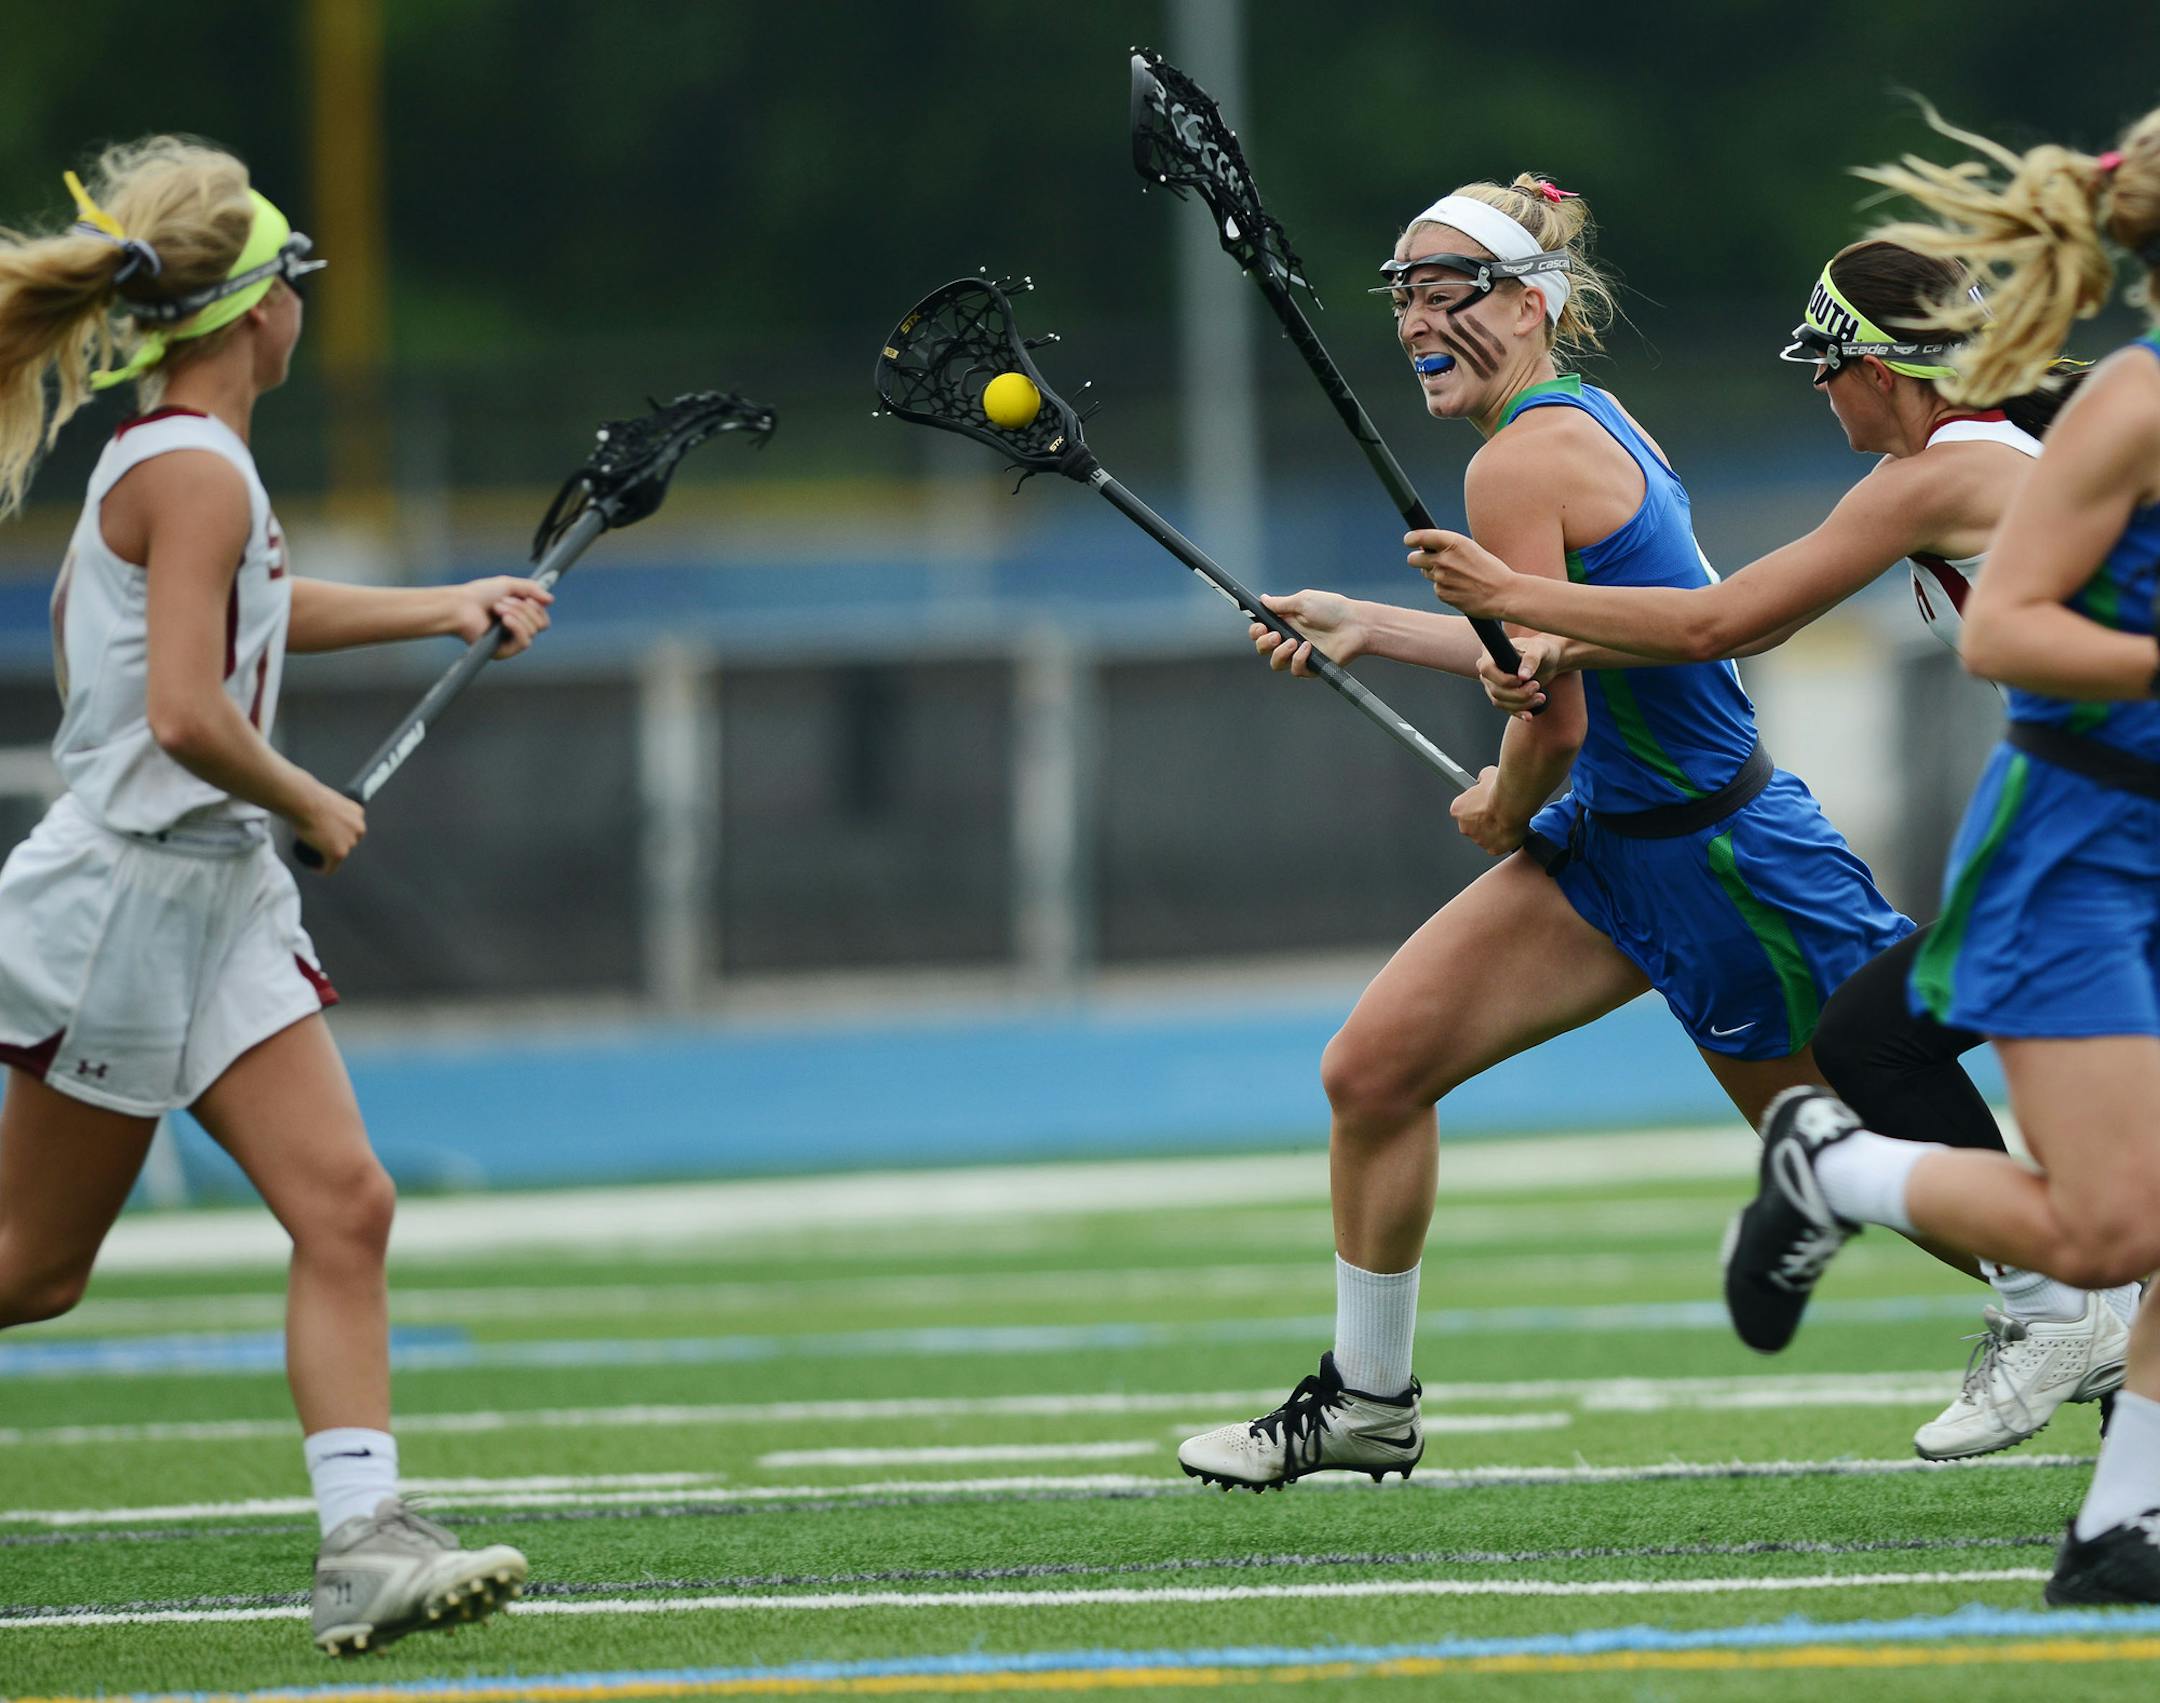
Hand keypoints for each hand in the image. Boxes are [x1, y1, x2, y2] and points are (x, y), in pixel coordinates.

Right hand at [294, 783, 364, 874]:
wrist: (303, 801)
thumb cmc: (308, 797)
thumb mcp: (328, 800)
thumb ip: (332, 809)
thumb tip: (324, 817)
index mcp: (358, 812)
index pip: (352, 829)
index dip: (339, 834)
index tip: (327, 836)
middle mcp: (359, 827)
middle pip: (348, 842)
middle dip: (335, 845)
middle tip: (318, 844)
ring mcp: (350, 841)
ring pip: (339, 855)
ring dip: (328, 856)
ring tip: (314, 853)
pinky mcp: (339, 853)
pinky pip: (330, 868)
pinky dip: (322, 870)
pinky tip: (314, 867)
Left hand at [450, 576, 553, 658]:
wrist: (459, 606)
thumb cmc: (479, 595)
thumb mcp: (509, 585)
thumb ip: (532, 589)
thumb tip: (551, 600)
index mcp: (520, 616)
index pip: (543, 617)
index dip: (538, 607)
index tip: (527, 597)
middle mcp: (517, 631)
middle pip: (542, 624)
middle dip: (524, 608)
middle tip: (503, 601)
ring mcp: (511, 642)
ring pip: (533, 630)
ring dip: (516, 614)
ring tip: (497, 607)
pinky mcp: (504, 652)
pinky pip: (524, 642)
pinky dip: (517, 627)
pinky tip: (504, 620)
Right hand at [1249, 590, 1365, 677]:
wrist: (1356, 625)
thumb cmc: (1333, 609)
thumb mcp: (1304, 600)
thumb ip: (1281, 603)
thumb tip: (1263, 599)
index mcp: (1286, 622)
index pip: (1261, 630)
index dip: (1256, 631)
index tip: (1260, 627)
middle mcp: (1290, 638)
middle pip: (1263, 648)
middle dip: (1264, 643)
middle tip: (1276, 636)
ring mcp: (1300, 654)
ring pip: (1276, 663)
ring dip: (1280, 653)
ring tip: (1294, 642)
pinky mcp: (1311, 666)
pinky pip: (1295, 670)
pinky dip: (1298, 660)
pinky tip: (1308, 649)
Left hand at [1405, 528, 1516, 617]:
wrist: (1504, 594)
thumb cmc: (1490, 570)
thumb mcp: (1471, 549)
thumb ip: (1449, 547)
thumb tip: (1426, 549)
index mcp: (1453, 542)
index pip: (1421, 537)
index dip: (1411, 539)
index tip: (1409, 541)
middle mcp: (1444, 559)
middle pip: (1413, 559)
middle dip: (1417, 559)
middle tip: (1426, 561)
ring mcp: (1441, 578)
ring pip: (1426, 574)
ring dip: (1435, 574)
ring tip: (1458, 577)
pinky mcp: (1442, 594)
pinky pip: (1437, 588)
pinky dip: (1445, 589)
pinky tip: (1462, 589)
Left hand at [1449, 765, 1526, 857]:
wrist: (1513, 803)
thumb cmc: (1499, 790)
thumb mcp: (1487, 774)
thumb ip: (1481, 779)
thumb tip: (1483, 779)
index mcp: (1458, 809)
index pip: (1462, 809)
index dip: (1475, 805)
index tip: (1484, 802)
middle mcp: (1464, 826)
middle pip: (1472, 825)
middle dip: (1482, 819)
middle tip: (1496, 811)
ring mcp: (1478, 839)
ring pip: (1484, 836)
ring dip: (1492, 830)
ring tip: (1505, 819)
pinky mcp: (1492, 849)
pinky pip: (1497, 846)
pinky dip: (1503, 840)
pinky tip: (1510, 830)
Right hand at [1478, 633, 1570, 718]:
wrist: (1548, 662)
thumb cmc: (1542, 650)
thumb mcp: (1540, 650)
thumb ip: (1531, 659)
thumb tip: (1523, 676)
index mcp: (1491, 653)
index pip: (1486, 669)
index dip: (1503, 679)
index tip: (1522, 680)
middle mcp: (1489, 670)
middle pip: (1495, 690)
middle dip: (1518, 693)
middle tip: (1537, 686)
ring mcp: (1493, 684)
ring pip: (1499, 702)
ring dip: (1521, 704)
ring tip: (1541, 697)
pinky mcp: (1501, 696)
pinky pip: (1505, 708)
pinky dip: (1519, 712)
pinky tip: (1529, 715)